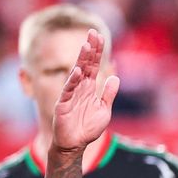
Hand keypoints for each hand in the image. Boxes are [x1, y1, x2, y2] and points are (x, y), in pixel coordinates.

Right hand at [52, 29, 117, 153]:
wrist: (75, 144)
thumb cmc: (88, 128)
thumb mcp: (104, 110)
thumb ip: (108, 94)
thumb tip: (115, 77)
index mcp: (90, 88)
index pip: (94, 66)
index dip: (97, 52)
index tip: (100, 37)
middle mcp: (80, 87)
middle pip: (85, 64)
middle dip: (90, 49)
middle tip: (92, 33)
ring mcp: (70, 94)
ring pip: (77, 73)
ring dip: (82, 60)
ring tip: (86, 46)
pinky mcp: (63, 104)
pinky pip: (68, 90)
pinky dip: (73, 81)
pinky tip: (78, 71)